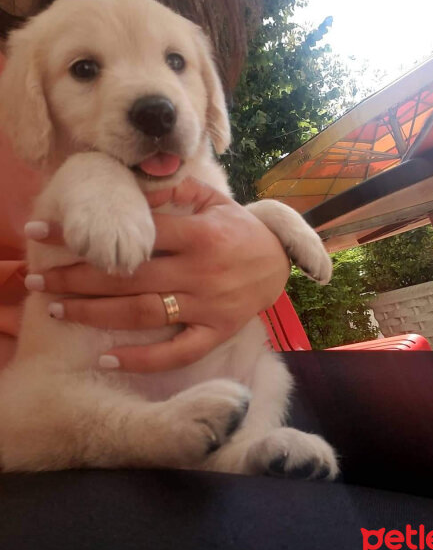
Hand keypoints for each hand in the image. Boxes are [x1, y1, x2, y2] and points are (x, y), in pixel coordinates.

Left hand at [24, 178, 290, 371]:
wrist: (280, 264)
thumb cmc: (241, 230)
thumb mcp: (217, 201)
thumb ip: (177, 191)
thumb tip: (135, 191)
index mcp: (200, 235)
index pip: (135, 233)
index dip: (87, 233)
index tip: (44, 232)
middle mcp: (201, 272)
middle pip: (130, 277)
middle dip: (77, 278)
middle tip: (36, 280)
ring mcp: (208, 306)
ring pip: (144, 313)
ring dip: (96, 313)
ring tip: (56, 308)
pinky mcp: (216, 332)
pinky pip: (178, 351)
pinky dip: (144, 359)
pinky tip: (108, 359)